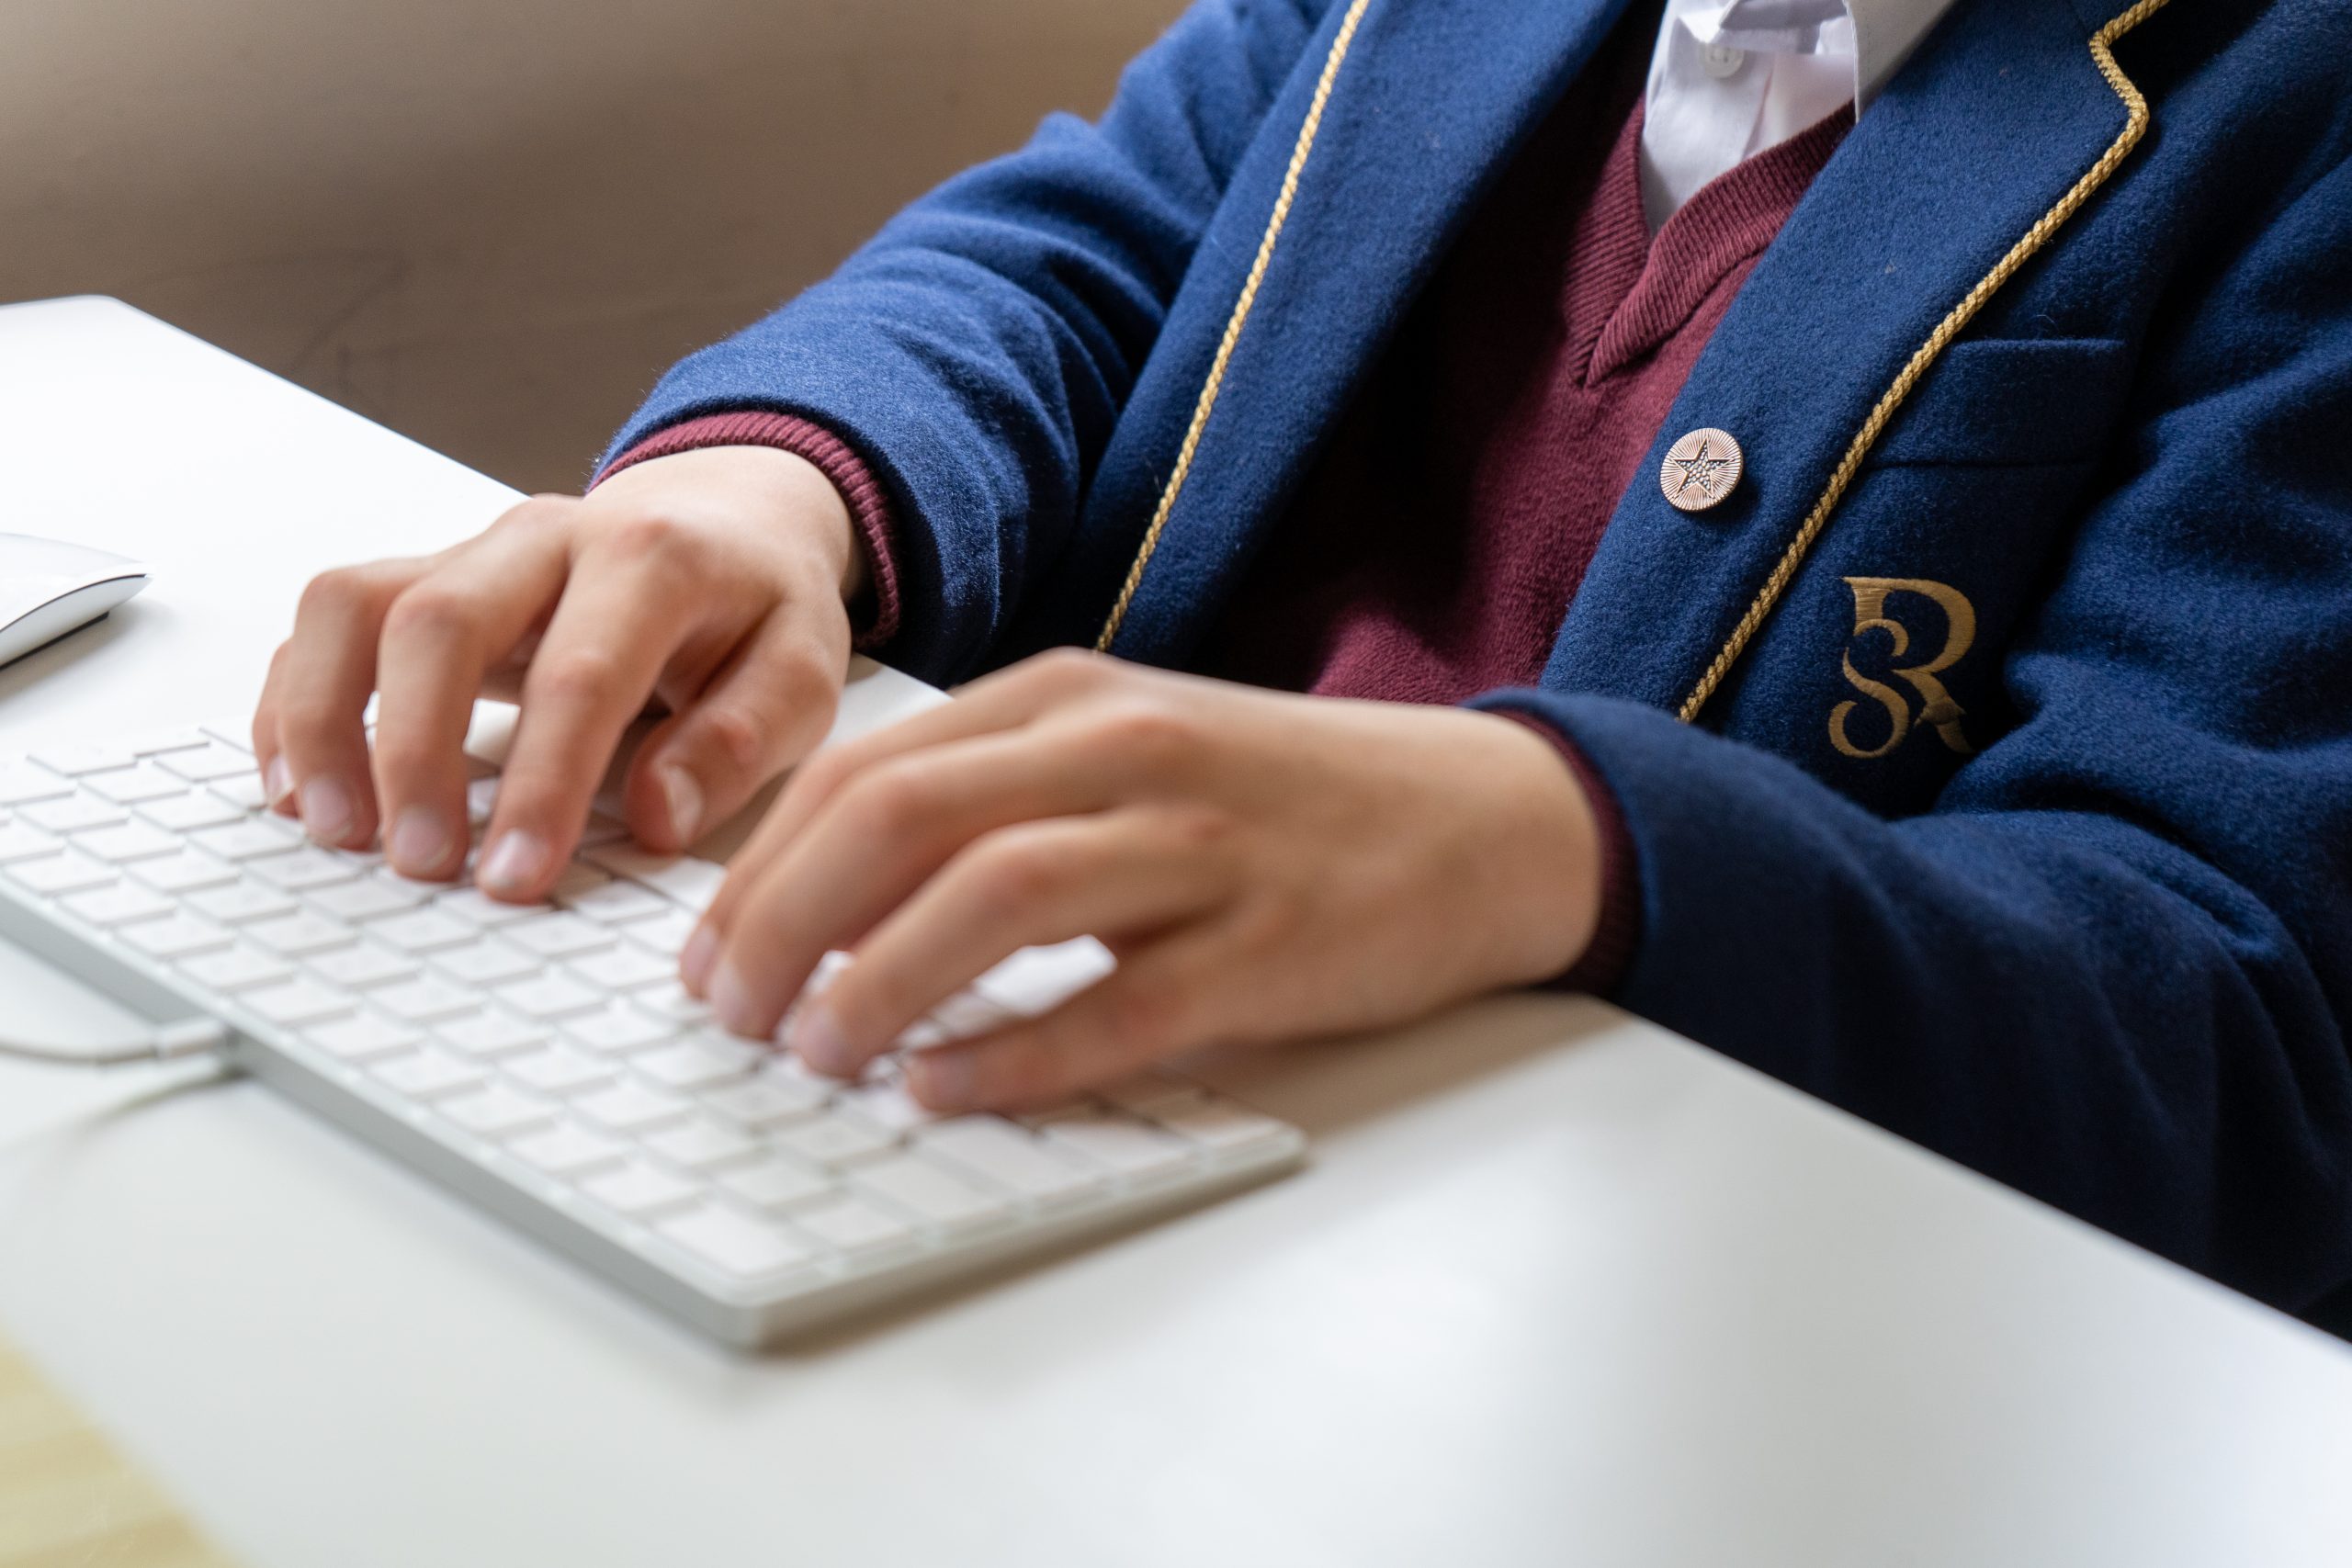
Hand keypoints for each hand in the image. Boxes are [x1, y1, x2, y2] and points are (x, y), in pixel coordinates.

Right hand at [251, 445, 862, 898]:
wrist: (726, 515)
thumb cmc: (757, 603)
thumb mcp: (803, 670)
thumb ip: (741, 740)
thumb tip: (658, 817)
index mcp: (652, 556)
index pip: (579, 673)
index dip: (540, 783)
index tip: (515, 875)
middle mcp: (545, 538)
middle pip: (439, 621)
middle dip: (413, 753)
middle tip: (417, 865)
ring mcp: (472, 551)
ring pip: (355, 605)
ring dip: (326, 721)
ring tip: (334, 831)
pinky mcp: (424, 577)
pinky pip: (328, 622)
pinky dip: (298, 702)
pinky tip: (300, 787)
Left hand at [684, 650, 1603, 1111]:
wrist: (1481, 818)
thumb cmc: (1280, 797)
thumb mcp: (1128, 752)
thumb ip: (994, 798)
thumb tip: (828, 899)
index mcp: (1071, 698)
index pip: (869, 767)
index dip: (761, 866)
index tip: (706, 954)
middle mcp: (1125, 751)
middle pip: (906, 817)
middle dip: (784, 922)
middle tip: (731, 1016)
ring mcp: (1200, 846)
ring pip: (998, 896)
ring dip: (880, 981)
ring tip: (815, 1056)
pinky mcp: (1266, 946)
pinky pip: (1116, 1006)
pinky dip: (1015, 1052)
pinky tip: (946, 1090)